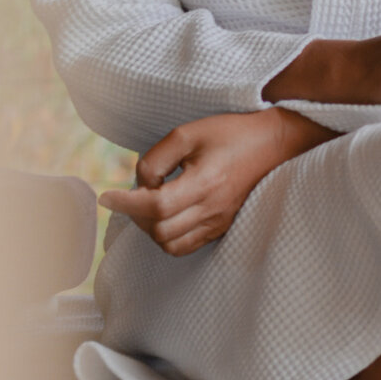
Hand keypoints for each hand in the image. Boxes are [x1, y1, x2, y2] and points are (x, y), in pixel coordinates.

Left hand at [99, 108, 336, 256]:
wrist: (274, 144)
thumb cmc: (230, 133)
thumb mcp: (188, 133)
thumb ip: (157, 158)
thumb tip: (142, 183)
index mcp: (204, 183)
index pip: (154, 206)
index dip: (125, 203)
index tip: (106, 196)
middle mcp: (212, 210)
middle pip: (159, 230)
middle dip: (137, 216)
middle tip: (131, 195)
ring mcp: (219, 222)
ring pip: (171, 245)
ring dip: (151, 229)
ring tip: (149, 205)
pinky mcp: (222, 227)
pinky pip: (186, 246)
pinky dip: (169, 236)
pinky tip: (167, 214)